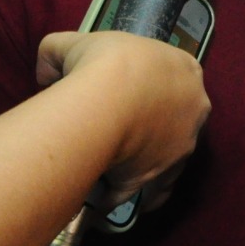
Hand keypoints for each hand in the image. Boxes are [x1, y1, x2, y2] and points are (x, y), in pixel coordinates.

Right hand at [35, 30, 208, 202]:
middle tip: (114, 136)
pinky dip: (126, 196)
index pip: (170, 81)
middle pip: (172, 120)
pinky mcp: (166, 173)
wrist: (105, 101)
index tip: (121, 99)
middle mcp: (195, 105)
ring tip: (107, 172)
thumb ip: (61, 53)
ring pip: (165, 158)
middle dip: (148, 129)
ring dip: (140, 166)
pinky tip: (103, 201)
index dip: (145, 91)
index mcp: (185, 69)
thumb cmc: (100, 65)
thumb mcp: (74, 44)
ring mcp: (185, 142)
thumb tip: (49, 72)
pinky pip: (149, 191)